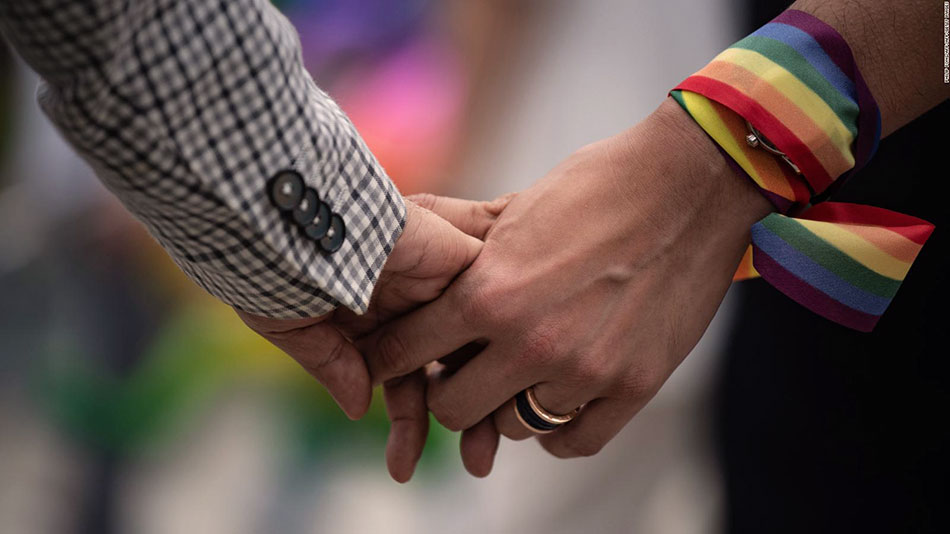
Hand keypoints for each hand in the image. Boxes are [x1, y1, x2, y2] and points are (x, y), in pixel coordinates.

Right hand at [236, 197, 496, 480]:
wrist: (297, 219)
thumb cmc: (281, 268)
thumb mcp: (297, 327)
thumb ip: (333, 365)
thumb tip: (358, 407)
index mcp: (369, 314)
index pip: (404, 375)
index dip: (408, 422)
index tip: (402, 468)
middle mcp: (410, 300)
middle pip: (449, 366)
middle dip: (463, 419)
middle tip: (474, 464)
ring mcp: (439, 281)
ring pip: (476, 346)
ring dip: (487, 397)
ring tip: (485, 454)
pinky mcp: (464, 258)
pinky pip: (497, 303)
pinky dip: (503, 348)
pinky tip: (508, 396)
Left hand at [363, 98, 771, 463]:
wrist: (691, 183)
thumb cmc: (598, 185)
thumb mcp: (516, 208)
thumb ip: (462, 246)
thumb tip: (408, 242)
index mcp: (490, 292)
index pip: (407, 350)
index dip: (390, 356)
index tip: (392, 358)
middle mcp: (530, 342)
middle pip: (452, 409)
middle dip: (447, 390)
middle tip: (460, 370)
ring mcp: (584, 371)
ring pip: (512, 428)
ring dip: (506, 405)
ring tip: (517, 374)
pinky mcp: (633, 387)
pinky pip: (572, 442)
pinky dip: (555, 430)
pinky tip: (553, 403)